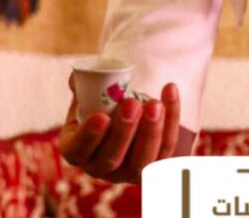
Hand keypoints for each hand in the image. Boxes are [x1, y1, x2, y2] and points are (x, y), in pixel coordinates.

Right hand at [59, 76, 192, 183]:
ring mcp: (129, 172)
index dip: (89, 136)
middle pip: (112, 158)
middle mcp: (100, 167)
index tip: (101, 116)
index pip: (79, 148)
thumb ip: (81, 83)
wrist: (126, 109)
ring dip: (150, 131)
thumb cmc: (100, 101)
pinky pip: (166, 147)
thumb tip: (80, 76)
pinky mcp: (156, 166)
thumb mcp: (85, 92)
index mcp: (76, 149)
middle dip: (124, 131)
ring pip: (142, 160)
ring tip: (155, 104)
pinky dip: (171, 121)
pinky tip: (170, 92)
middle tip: (132, 104)